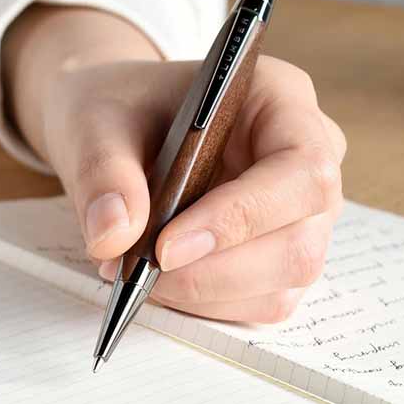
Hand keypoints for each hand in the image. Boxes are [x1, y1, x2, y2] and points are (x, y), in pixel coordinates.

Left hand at [2, 5, 345, 322]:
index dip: (241, 215)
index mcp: (280, 101)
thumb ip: (105, 170)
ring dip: (206, 292)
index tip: (167, 246)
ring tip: (140, 272)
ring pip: (281, 282)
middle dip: (213, 271)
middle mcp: (302, 160)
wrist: (124, 125)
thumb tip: (112, 237)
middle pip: (297, 241)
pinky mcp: (275, 248)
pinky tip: (164, 279)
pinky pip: (260, 298)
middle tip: (139, 270)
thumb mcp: (102, 119)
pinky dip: (208, 301)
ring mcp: (295, 211)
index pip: (300, 170)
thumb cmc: (127, 108)